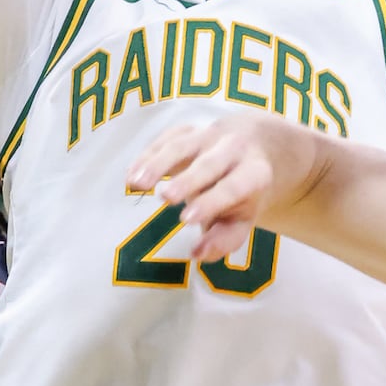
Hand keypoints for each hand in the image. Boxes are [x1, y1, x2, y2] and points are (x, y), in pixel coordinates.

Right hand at [127, 121, 277, 262]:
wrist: (252, 147)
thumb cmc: (245, 194)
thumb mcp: (243, 219)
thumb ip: (224, 240)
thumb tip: (197, 255)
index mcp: (254, 172)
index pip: (233, 187)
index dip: (210, 203)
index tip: (185, 220)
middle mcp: (234, 149)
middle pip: (208, 165)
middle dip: (186, 180)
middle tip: (164, 198)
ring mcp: (208, 135)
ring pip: (182, 146)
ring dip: (157, 164)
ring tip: (135, 184)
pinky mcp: (187, 130)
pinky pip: (165, 139)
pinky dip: (147, 156)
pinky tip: (131, 176)